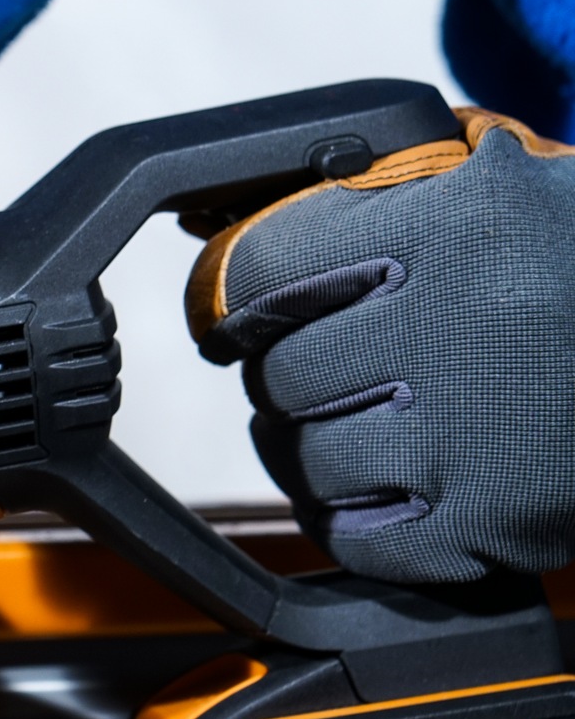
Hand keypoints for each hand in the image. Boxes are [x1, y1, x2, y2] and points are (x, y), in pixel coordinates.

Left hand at [188, 108, 574, 581]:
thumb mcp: (494, 180)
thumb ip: (366, 194)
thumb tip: (216, 239)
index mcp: (463, 227)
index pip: (264, 269)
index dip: (236, 297)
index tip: (237, 314)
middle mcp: (468, 329)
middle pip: (280, 371)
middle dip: (286, 370)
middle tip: (328, 366)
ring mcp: (483, 437)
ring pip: (305, 458)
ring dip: (312, 444)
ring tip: (362, 420)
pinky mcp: (501, 524)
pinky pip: (357, 539)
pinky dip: (353, 517)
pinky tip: (389, 482)